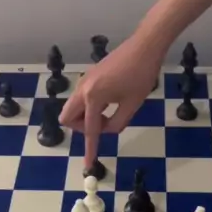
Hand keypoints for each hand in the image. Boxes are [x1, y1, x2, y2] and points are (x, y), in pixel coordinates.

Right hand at [59, 33, 163, 168]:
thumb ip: (117, 123)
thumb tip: (106, 130)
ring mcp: (84, 81)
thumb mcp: (132, 105)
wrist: (144, 46)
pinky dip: (89, 107)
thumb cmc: (141, 75)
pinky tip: (110, 102)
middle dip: (81, 128)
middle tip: (103, 126)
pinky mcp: (90, 76)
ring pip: (73, 107)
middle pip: (67, 117)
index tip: (89, 165)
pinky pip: (81, 98)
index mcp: (93, 97)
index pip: (89, 130)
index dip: (90, 149)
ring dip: (85, 117)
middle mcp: (83, 89)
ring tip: (110, 113)